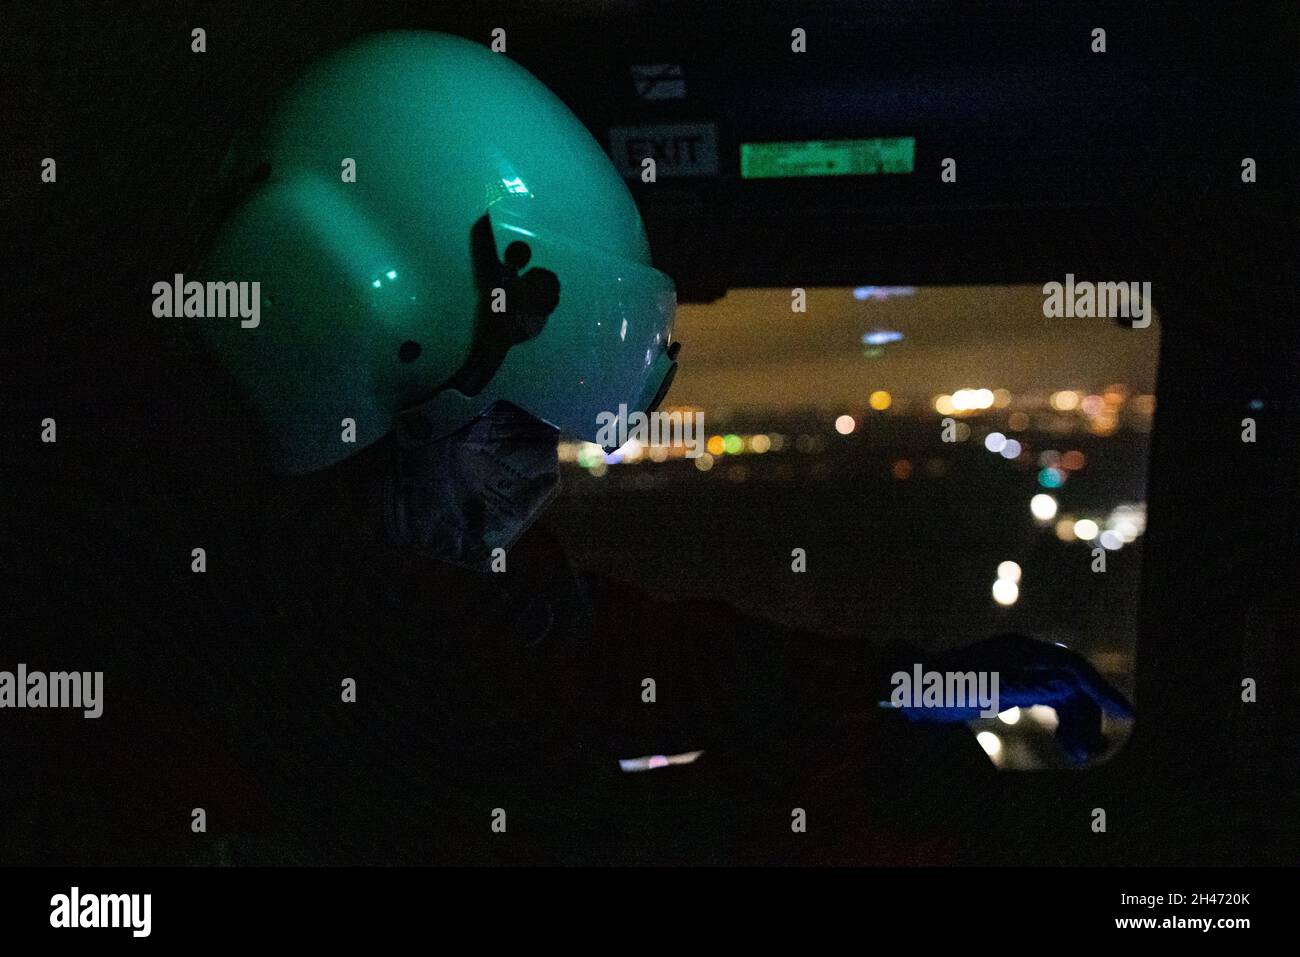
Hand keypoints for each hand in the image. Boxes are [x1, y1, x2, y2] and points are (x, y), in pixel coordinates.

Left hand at [891, 632, 1133, 763]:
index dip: (1100, 690)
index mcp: (1021, 651)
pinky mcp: (1011, 685)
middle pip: (1072, 683)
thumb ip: (1024, 686)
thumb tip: (1065, 685)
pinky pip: (1050, 701)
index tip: (1125, 715)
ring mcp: (1018, 669)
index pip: (1072, 667)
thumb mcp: (984, 689)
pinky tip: (1066, 742)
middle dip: (1085, 716)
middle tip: (1088, 753)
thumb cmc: (942, 687)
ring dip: (1075, 722)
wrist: (909, 689)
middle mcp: (1023, 655)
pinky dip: (1061, 720)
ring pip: (1063, 695)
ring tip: (1079, 754)